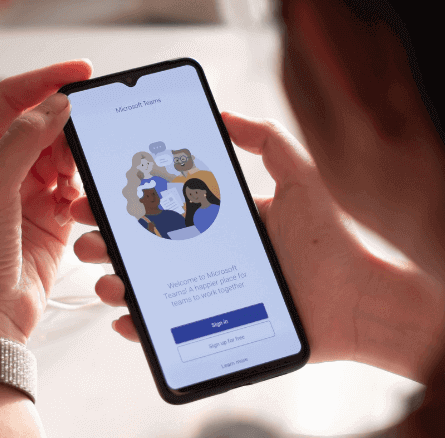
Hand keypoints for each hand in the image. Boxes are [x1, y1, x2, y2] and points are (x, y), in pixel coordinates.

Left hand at [0, 60, 91, 344]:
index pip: (10, 98)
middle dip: (66, 125)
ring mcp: (24, 190)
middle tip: (93, 124)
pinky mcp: (49, 214)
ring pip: (61, 154)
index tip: (81, 71)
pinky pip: (73, 186)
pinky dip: (79, 190)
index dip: (45, 80)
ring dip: (75, 161)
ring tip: (78, 176)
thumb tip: (56, 104)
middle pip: (41, 124)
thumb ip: (24, 140)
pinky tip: (73, 206)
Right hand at [73, 112, 443, 377]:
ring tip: (104, 278)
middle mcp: (203, 255)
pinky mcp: (210, 329)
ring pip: (146, 288)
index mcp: (215, 221)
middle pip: (142, 247)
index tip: (97, 191)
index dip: (124, 201)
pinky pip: (165, 331)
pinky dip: (139, 328)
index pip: (159, 208)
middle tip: (85, 235)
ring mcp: (203, 292)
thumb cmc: (331, 240)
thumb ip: (265, 140)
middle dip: (106, 239)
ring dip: (115, 282)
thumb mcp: (297, 177)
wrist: (359, 300)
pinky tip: (124, 320)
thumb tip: (224, 113)